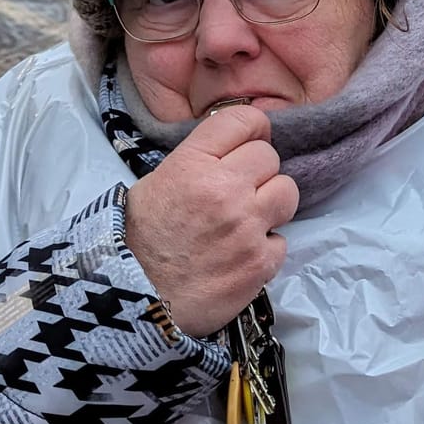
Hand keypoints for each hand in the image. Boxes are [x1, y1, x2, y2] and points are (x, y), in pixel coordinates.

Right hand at [123, 105, 297, 337]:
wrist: (136, 303)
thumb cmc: (138, 243)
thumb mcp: (155, 185)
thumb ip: (197, 162)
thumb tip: (232, 150)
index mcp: (192, 164)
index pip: (243, 121)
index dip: (251, 130)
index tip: (249, 143)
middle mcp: (224, 190)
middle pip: (269, 157)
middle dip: (257, 172)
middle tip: (240, 192)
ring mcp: (247, 227)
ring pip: (287, 193)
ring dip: (271, 204)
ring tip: (247, 221)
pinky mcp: (260, 262)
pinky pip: (282, 240)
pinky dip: (265, 248)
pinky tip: (240, 255)